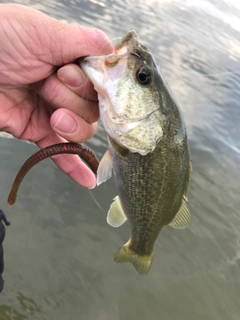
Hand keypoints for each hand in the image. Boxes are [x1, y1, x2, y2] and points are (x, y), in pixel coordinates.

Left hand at [0, 4, 112, 187]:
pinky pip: (60, 152)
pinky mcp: (37, 131)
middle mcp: (65, 90)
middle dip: (74, 100)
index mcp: (70, 64)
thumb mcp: (43, 31)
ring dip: (72, 126)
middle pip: (94, 109)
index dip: (90, 85)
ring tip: (53, 116)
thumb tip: (110, 49)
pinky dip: (75, 167)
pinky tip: (88, 180)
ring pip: (83, 131)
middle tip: (48, 84)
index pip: (100, 84)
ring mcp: (53, 112)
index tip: (68, 73)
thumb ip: (81, 41)